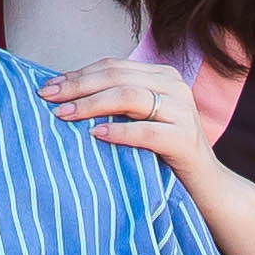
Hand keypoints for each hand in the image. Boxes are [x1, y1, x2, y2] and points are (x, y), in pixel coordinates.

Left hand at [43, 54, 219, 188]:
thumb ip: (115, 103)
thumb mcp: (140, 120)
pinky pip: (147, 131)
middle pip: (117, 77)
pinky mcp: (186, 139)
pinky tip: (95, 135)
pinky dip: (119, 131)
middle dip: (78, 86)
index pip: (112, 67)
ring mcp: (184, 111)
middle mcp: (175, 86)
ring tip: (63, 115)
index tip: (47, 87)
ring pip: (130, 97)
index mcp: (162, 76)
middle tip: (47, 98)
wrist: (207, 187)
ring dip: (91, 105)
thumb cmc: (163, 154)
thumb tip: (64, 95)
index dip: (78, 75)